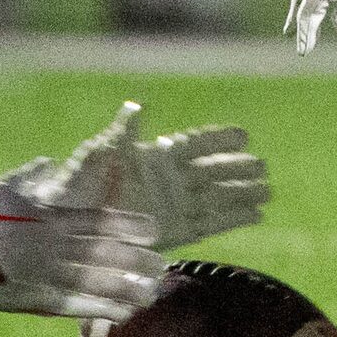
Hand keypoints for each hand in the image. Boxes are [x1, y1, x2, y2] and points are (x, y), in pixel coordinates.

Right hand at [0, 153, 163, 320]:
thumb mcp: (2, 186)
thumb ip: (30, 176)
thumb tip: (48, 162)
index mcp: (48, 216)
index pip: (99, 221)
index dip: (128, 225)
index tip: (154, 230)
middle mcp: (54, 243)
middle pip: (105, 252)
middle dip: (136, 260)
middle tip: (163, 265)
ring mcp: (46, 271)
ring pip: (98, 280)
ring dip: (128, 287)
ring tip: (153, 292)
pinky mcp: (34, 298)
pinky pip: (77, 304)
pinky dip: (103, 308)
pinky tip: (125, 312)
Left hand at [36, 102, 268, 248]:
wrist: (68, 221)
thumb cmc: (80, 183)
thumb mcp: (100, 152)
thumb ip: (123, 132)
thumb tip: (136, 105)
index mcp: (154, 156)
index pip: (195, 144)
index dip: (219, 140)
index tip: (245, 136)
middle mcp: (168, 180)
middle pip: (211, 172)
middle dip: (237, 169)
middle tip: (264, 167)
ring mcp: (172, 205)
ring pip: (215, 198)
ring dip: (241, 194)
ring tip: (269, 192)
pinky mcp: (173, 231)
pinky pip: (209, 224)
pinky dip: (232, 219)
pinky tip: (255, 216)